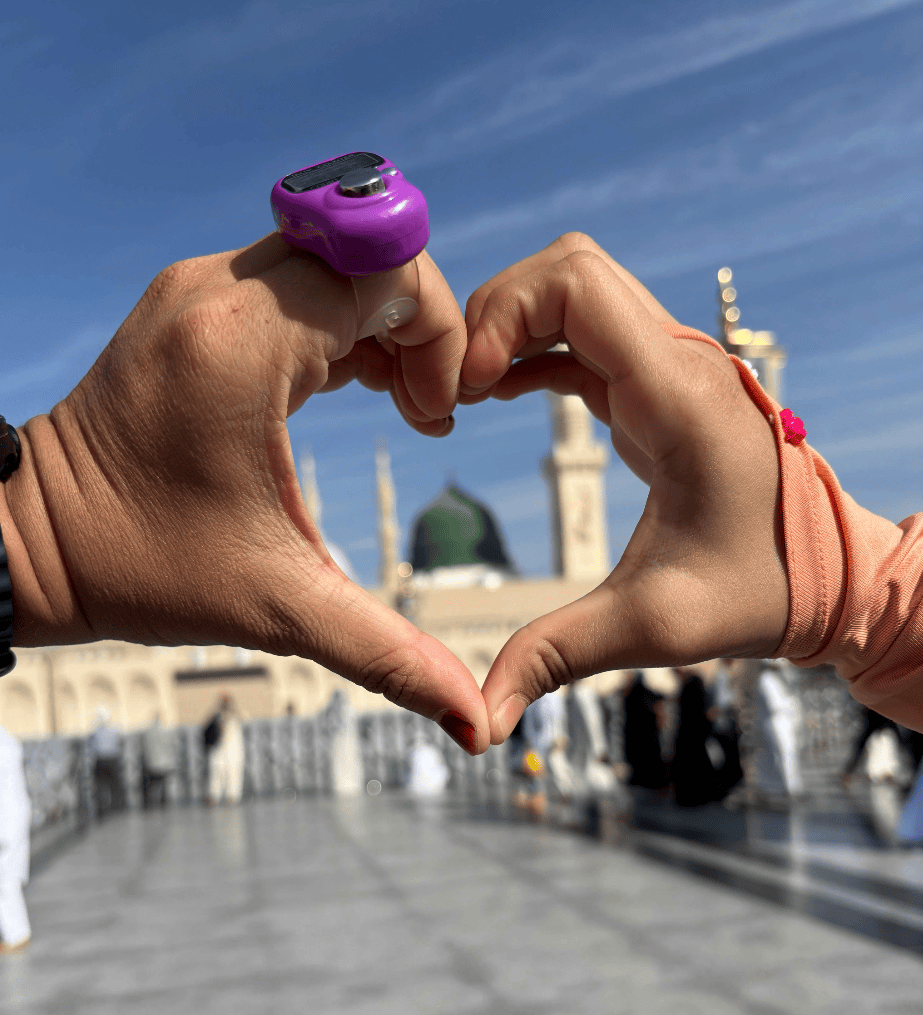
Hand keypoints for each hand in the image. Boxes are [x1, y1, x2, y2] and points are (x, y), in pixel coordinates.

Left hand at [0, 233, 486, 752]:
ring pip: (337, 258)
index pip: (388, 272)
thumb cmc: (139, 566)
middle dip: (420, 326)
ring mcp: (200, 289)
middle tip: (424, 409)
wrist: (34, 541)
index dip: (441, 335)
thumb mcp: (277, 607)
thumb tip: (472, 719)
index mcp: (242, 345)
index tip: (434, 416)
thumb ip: (387, 653)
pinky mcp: (192, 303)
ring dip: (384, 322)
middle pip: (370, 252)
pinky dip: (342, 321)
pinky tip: (352, 383)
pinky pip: (298, 278)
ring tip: (398, 400)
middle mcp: (218, 292)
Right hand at [459, 233, 788, 742]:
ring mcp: (670, 365)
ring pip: (574, 290)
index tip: (469, 390)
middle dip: (496, 313)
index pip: (577, 284)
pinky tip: (499, 394)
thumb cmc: (762, 594)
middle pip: (568, 269)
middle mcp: (676, 362)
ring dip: (512, 326)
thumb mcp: (653, 626)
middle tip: (457, 388)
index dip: (503, 316)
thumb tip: (477, 721)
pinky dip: (532, 350)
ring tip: (467, 393)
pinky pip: (583, 335)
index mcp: (676, 398)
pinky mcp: (659, 384)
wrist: (836, 576)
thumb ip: (556, 660)